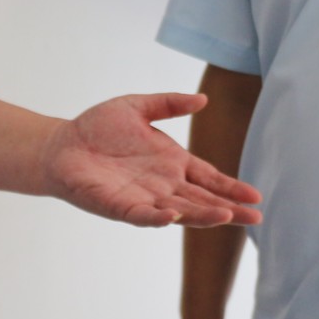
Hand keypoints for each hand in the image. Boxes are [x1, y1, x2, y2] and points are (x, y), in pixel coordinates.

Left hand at [39, 93, 263, 227]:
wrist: (61, 145)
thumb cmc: (98, 127)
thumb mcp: (138, 107)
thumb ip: (169, 104)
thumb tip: (203, 99)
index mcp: (172, 163)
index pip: (209, 178)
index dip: (231, 187)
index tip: (256, 197)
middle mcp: (163, 184)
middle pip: (202, 200)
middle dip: (228, 210)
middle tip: (254, 218)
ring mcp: (143, 198)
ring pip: (180, 211)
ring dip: (201, 216)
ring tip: (225, 217)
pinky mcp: (119, 206)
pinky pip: (141, 215)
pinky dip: (156, 217)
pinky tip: (172, 216)